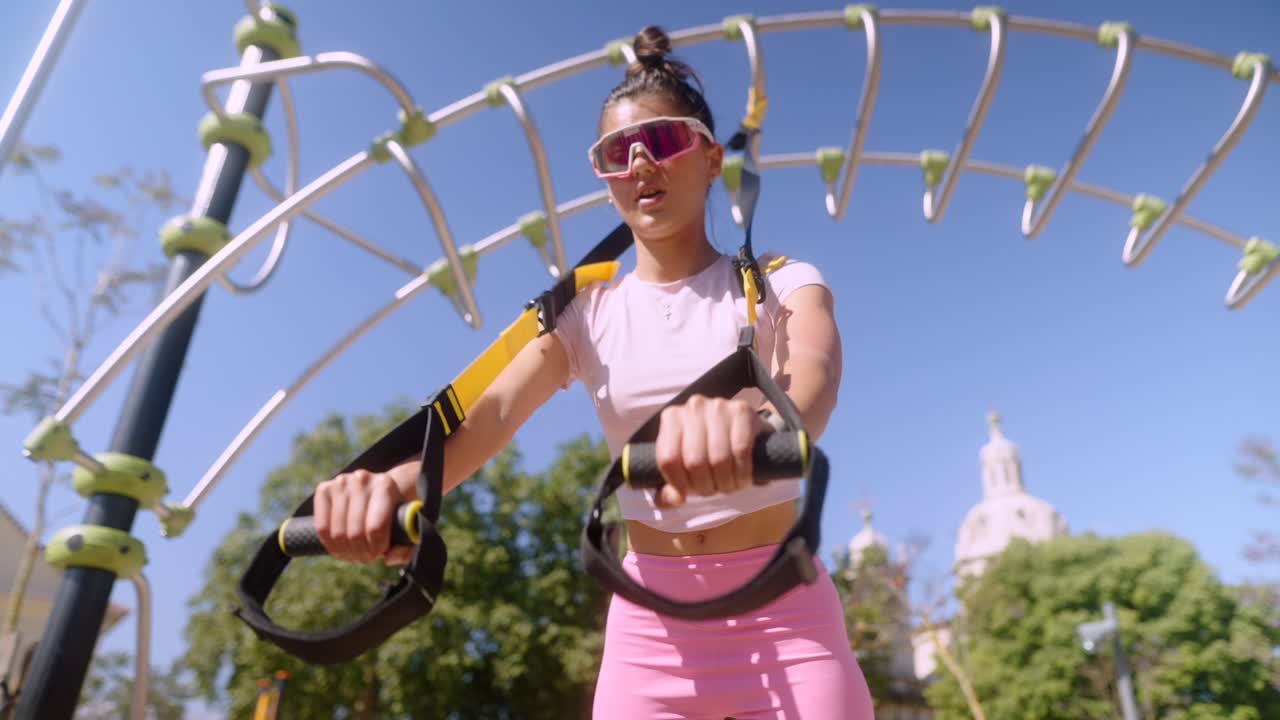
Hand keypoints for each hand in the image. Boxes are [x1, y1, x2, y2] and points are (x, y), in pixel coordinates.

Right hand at [314, 469, 414, 565]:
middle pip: (355, 533)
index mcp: (386, 485)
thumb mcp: (408, 529)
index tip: (381, 553)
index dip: (377, 548)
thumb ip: (408, 548)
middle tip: (367, 556)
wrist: (377, 491)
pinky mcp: (324, 489)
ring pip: (337, 533)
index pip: (376, 528)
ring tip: (356, 553)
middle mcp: (362, 479)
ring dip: (346, 552)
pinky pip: (321, 528)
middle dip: (361, 553)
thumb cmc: (394, 513)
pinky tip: (340, 547)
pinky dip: (330, 545)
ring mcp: (341, 483)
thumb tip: (388, 557)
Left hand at [653, 395, 773, 507]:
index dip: (680, 484)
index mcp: (671, 418)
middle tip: (714, 490)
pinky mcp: (743, 411)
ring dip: (726, 483)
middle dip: (706, 486)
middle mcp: (693, 407)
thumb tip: (674, 499)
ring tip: (729, 486)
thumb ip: (669, 492)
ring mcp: (719, 406)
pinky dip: (743, 473)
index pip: (668, 460)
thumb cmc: (709, 454)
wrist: (746, 434)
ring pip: (719, 458)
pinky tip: (743, 478)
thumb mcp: (685, 472)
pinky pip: (741, 451)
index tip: (691, 492)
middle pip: (694, 461)